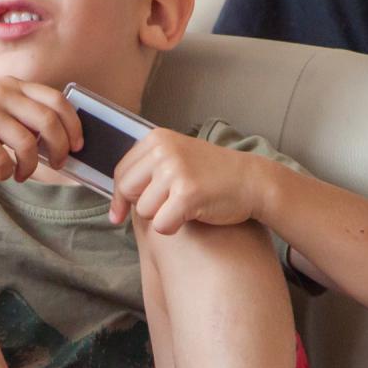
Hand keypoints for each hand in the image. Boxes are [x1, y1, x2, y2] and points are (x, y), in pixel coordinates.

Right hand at [0, 78, 81, 182]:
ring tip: (22, 174)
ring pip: (27, 143)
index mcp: (11, 85)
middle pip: (48, 121)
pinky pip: (2, 157)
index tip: (78, 145)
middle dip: (60, 148)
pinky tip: (0, 173)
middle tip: (58, 164)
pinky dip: (6, 171)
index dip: (74, 124)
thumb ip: (25, 116)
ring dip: (30, 166)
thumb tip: (64, 138)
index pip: (57, 99)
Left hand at [108, 129, 266, 233]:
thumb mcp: (177, 157)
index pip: (121, 172)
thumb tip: (115, 203)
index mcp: (157, 139)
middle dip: (142, 206)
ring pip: (144, 211)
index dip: (118, 197)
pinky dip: (173, 228)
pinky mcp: (187, 194)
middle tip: (164, 209)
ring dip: (161, 216)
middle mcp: (163, 151)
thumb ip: (148, 170)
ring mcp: (175, 171)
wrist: (252, 181)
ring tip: (185, 206)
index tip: (118, 214)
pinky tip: (192, 217)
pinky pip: (161, 225)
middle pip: (127, 191)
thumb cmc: (212, 175)